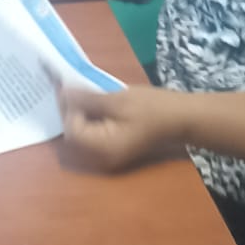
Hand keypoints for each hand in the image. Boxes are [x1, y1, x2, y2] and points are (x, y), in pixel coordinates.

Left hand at [58, 84, 189, 173]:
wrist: (181, 119)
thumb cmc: (153, 108)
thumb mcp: (118, 99)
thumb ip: (88, 99)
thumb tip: (63, 92)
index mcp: (104, 149)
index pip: (73, 130)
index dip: (67, 108)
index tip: (67, 85)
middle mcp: (102, 158)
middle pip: (75, 135)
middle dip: (70, 111)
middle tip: (69, 86)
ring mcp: (109, 156)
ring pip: (83, 135)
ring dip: (79, 114)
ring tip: (78, 91)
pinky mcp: (114, 149)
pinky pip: (93, 135)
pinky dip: (89, 120)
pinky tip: (91, 102)